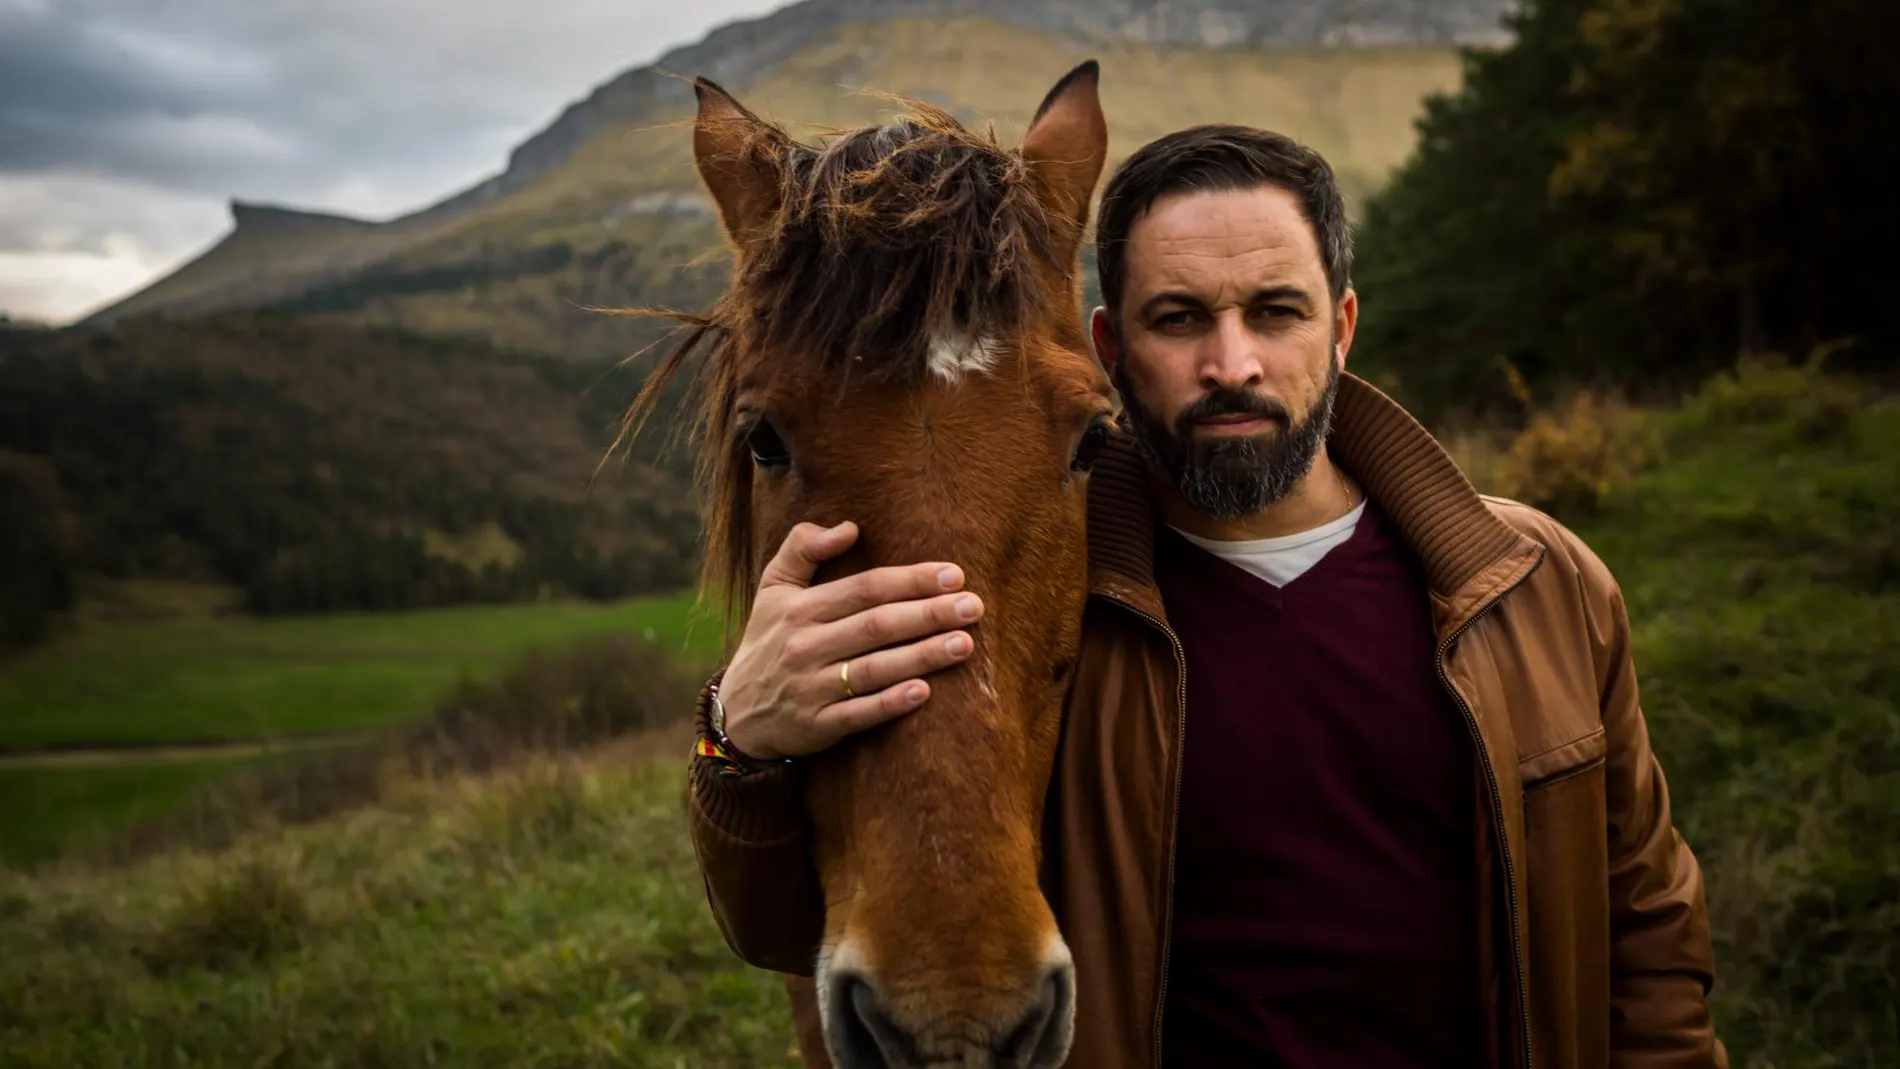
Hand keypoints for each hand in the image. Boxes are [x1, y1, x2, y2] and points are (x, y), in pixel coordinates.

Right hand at [716, 520, 983, 759]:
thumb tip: (849, 527)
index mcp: (799, 608)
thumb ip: (802, 548)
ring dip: (922, 656)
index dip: (910, 580)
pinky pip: (858, 714)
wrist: (737, 713)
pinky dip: (890, 704)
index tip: (954, 574)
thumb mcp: (772, 588)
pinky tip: (925, 691)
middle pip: (876, 625)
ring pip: (874, 669)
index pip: (864, 588)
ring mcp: (811, 688)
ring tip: (965, 644)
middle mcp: (805, 646)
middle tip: (973, 606)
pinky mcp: (817, 726)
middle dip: (928, 614)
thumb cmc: (769, 640)